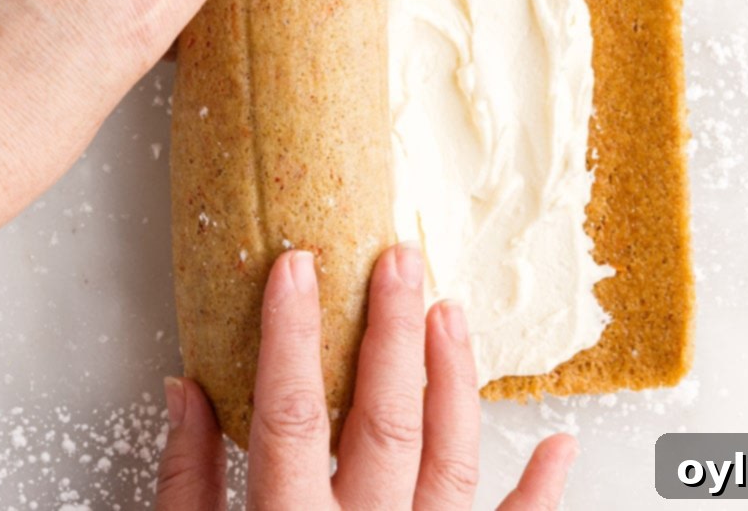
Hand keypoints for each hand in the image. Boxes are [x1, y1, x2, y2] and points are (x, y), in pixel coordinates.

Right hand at [155, 244, 578, 509]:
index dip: (293, 333)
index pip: (292, 411)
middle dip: (392, 333)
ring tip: (452, 312)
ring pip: (449, 461)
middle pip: (383, 421)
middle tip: (400, 259)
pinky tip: (561, 444)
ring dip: (454, 381)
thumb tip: (188, 388)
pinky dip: (543, 494)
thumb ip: (186, 482)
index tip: (297, 265)